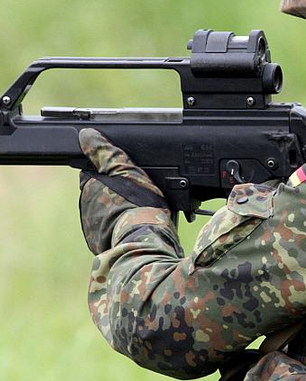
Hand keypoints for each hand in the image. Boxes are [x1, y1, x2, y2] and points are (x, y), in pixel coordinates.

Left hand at [79, 128, 167, 253]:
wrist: (145, 241)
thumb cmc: (139, 205)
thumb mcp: (127, 170)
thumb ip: (107, 152)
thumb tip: (87, 135)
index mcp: (89, 187)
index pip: (95, 174)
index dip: (112, 175)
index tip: (127, 180)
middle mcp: (86, 207)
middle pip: (101, 194)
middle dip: (114, 194)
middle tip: (137, 198)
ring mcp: (91, 228)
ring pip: (105, 214)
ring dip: (118, 212)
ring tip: (139, 214)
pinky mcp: (101, 245)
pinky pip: (110, 232)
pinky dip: (120, 229)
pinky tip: (136, 228)